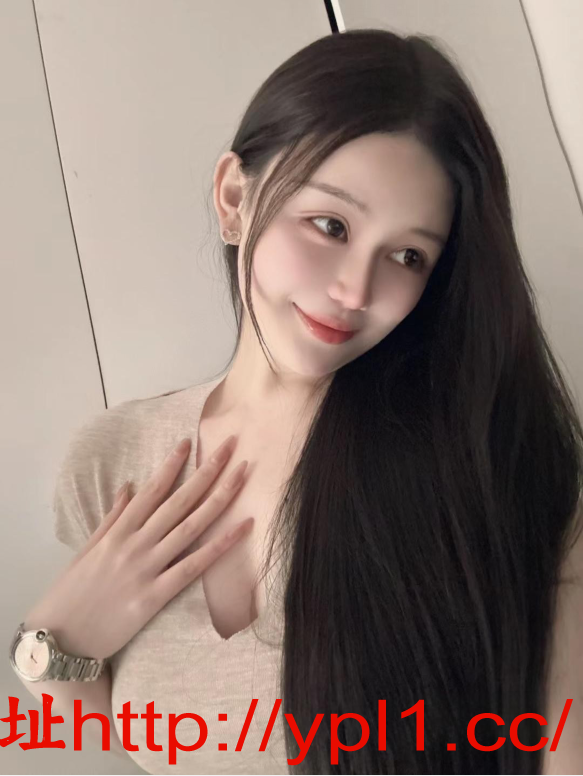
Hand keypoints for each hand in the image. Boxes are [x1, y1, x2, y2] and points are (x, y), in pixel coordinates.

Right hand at [24, 435, 252, 659]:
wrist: (60, 641)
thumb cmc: (70, 594)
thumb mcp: (86, 550)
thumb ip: (111, 518)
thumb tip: (129, 486)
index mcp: (117, 532)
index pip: (151, 490)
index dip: (171, 464)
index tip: (188, 442)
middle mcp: (135, 544)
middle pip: (179, 501)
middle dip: (207, 470)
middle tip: (230, 444)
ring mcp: (147, 569)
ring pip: (192, 526)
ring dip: (221, 497)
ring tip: (243, 474)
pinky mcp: (156, 596)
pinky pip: (195, 566)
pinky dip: (221, 545)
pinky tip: (243, 526)